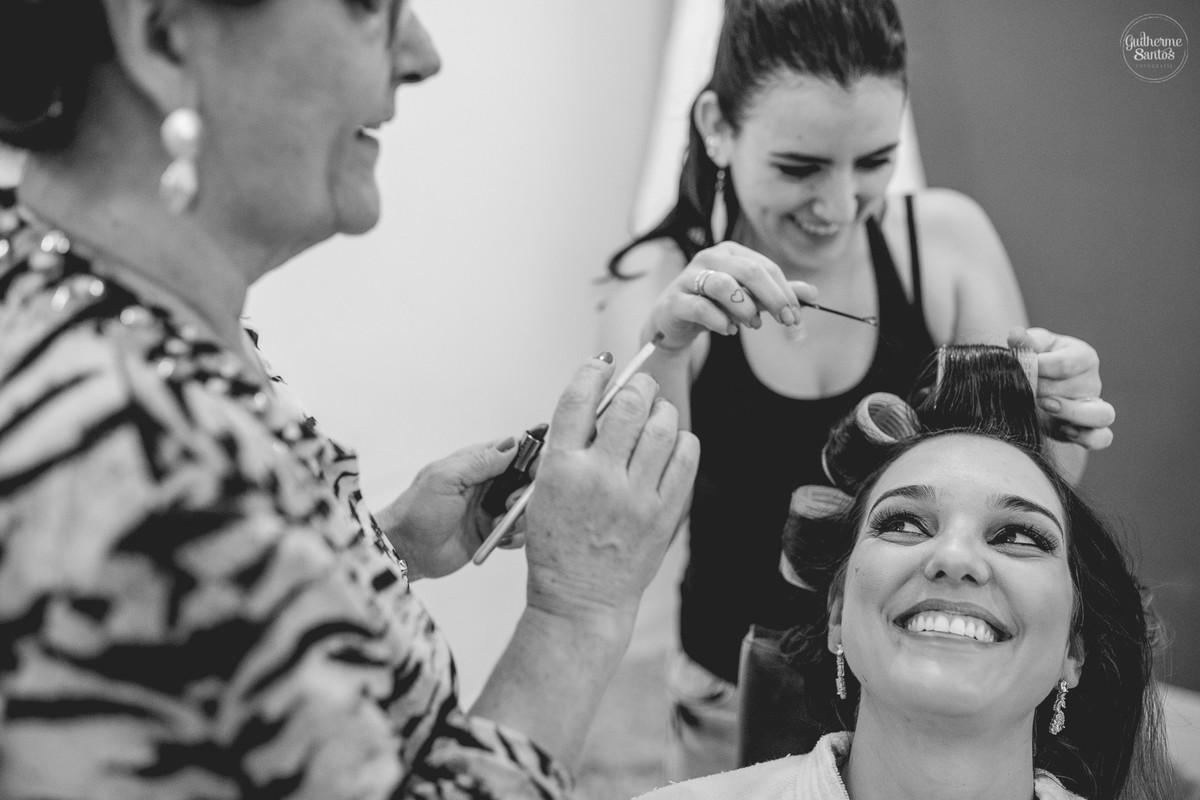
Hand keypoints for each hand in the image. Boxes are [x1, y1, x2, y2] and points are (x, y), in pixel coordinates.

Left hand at [380, 437, 518, 579]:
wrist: (406, 551)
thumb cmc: (417, 511)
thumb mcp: (445, 478)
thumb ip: (480, 462)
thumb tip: (513, 445)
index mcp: (476, 464)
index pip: (513, 451)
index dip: (529, 458)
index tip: (532, 472)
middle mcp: (488, 485)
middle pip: (525, 480)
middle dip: (526, 491)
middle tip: (509, 503)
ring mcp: (491, 509)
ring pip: (524, 507)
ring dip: (520, 516)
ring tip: (499, 523)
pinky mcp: (493, 533)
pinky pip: (518, 532)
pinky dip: (515, 535)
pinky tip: (499, 539)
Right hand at [523, 356, 698, 627]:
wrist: (580, 599)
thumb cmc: (558, 544)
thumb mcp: (545, 489)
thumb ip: (569, 446)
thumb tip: (602, 399)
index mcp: (561, 468)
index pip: (578, 398)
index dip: (593, 372)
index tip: (603, 365)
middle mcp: (599, 477)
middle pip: (630, 404)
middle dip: (638, 385)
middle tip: (640, 387)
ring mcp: (635, 496)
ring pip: (663, 426)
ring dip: (662, 410)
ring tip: (656, 415)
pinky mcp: (663, 513)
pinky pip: (685, 457)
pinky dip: (681, 441)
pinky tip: (671, 445)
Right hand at [647, 242, 816, 351]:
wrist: (675, 323)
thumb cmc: (715, 306)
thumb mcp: (750, 300)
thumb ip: (777, 295)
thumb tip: (812, 294)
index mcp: (731, 253)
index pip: (766, 268)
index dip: (786, 292)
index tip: (797, 317)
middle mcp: (710, 258)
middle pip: (749, 271)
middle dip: (773, 298)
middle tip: (786, 321)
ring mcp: (689, 277)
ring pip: (723, 285)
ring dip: (744, 308)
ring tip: (752, 324)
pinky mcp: (674, 300)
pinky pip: (700, 307)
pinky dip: (720, 321)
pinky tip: (729, 330)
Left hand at [1008, 327, 1114, 448]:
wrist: (1031, 388)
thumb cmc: (1034, 362)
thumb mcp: (1029, 348)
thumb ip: (1024, 343)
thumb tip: (1015, 335)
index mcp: (1083, 356)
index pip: (1066, 363)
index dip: (1039, 368)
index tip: (1017, 368)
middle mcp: (1092, 382)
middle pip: (1075, 389)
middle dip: (1044, 390)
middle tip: (1023, 389)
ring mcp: (1094, 407)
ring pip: (1102, 415)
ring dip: (1071, 412)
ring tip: (1045, 406)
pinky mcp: (1088, 430)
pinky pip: (1102, 438)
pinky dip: (1086, 437)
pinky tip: (1064, 431)